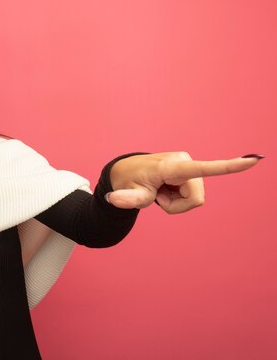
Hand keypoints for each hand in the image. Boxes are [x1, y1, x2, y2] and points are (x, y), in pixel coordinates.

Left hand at [106, 152, 263, 213]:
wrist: (127, 170)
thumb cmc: (128, 179)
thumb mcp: (126, 192)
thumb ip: (125, 199)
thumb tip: (112, 200)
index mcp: (172, 166)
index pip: (203, 168)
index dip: (229, 167)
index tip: (254, 160)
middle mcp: (185, 162)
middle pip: (195, 200)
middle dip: (176, 205)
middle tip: (156, 195)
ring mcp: (189, 166)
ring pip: (194, 200)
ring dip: (176, 202)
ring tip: (160, 190)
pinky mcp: (191, 171)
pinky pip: (192, 197)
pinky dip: (177, 199)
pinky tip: (165, 189)